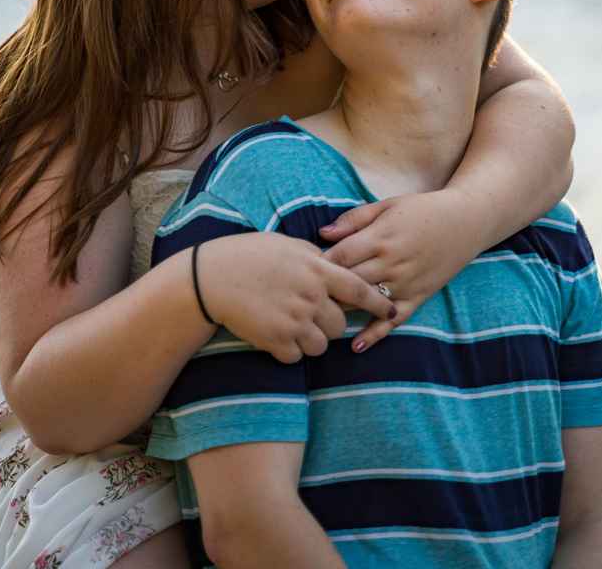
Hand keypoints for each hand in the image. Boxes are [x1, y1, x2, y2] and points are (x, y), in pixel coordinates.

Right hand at [199, 232, 396, 364]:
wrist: (210, 278)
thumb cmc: (248, 255)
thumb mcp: (287, 245)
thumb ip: (316, 256)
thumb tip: (335, 263)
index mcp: (317, 269)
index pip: (359, 290)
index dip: (379, 303)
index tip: (391, 309)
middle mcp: (310, 296)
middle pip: (340, 323)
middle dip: (331, 322)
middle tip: (312, 314)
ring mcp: (294, 321)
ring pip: (321, 345)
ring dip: (312, 339)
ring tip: (292, 325)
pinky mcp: (276, 341)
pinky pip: (297, 357)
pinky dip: (289, 350)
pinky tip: (275, 334)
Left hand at [320, 188, 474, 351]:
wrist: (465, 221)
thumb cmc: (421, 210)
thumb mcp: (386, 205)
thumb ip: (353, 220)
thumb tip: (322, 234)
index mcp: (380, 237)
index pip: (340, 256)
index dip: (319, 265)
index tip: (303, 270)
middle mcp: (391, 262)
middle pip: (349, 282)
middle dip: (325, 290)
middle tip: (304, 298)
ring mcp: (406, 283)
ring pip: (366, 302)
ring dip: (343, 311)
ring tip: (319, 319)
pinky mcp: (419, 297)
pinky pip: (394, 320)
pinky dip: (375, 334)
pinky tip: (356, 346)